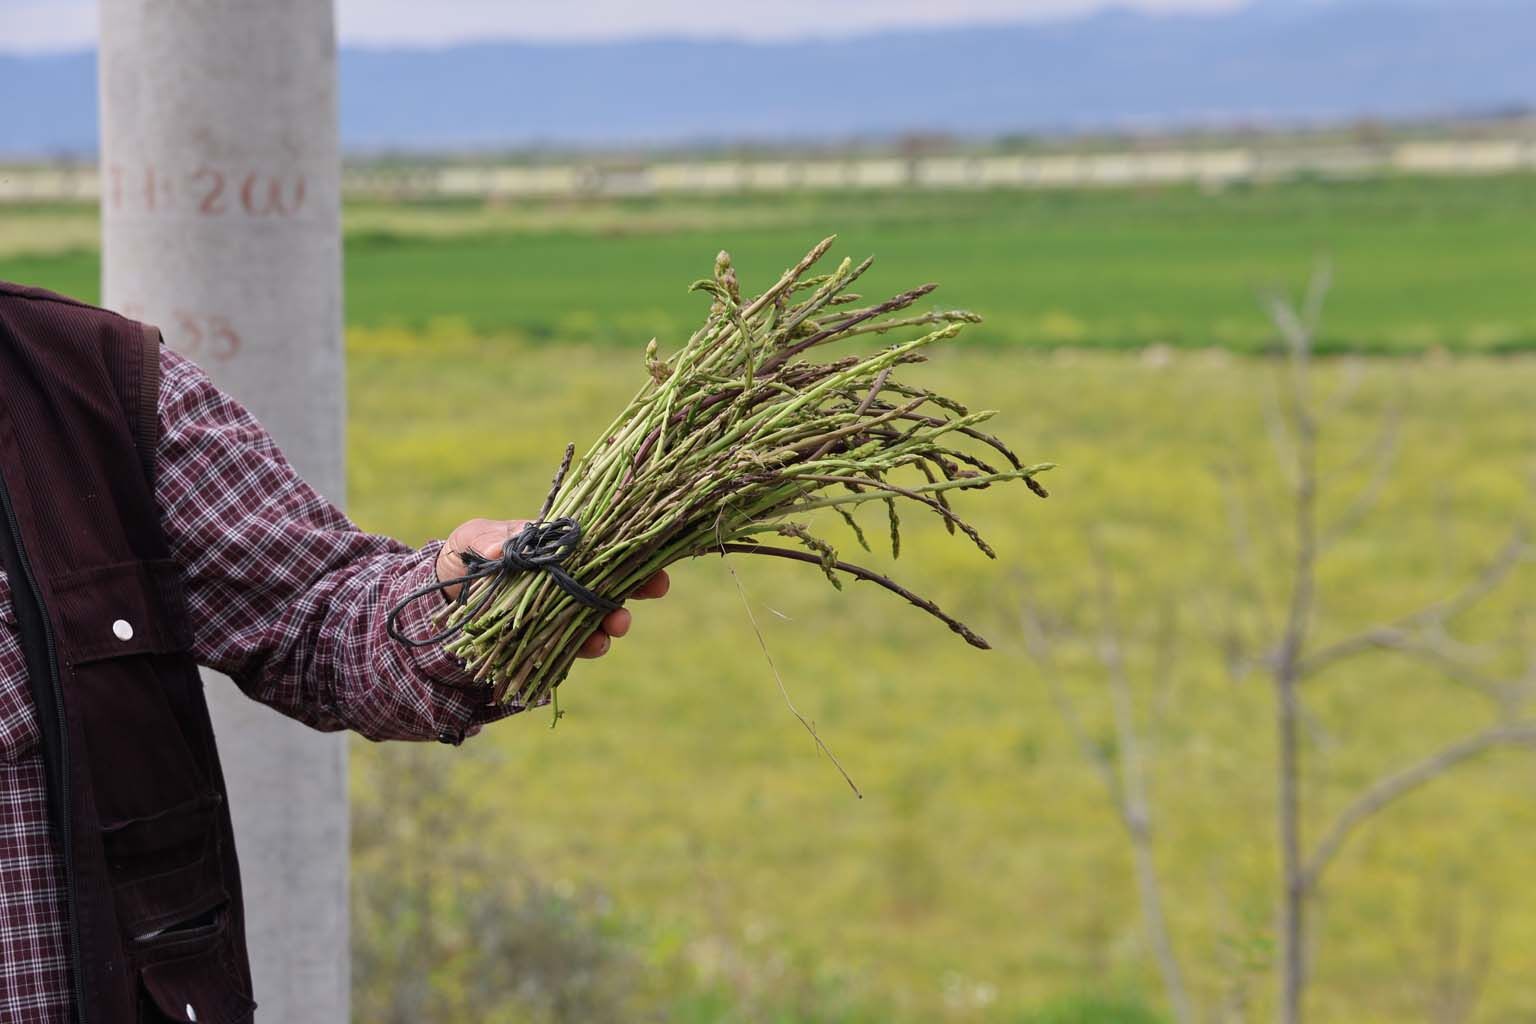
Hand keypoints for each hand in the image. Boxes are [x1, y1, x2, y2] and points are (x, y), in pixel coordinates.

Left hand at [436, 518, 669, 658]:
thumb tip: (500, 550)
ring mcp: (561, 610)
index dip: (634, 554)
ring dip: (611, 622)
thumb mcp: (473, 539)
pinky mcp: (547, 639)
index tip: (655, 563)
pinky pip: (572, 645)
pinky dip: (583, 647)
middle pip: (613, 582)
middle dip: (637, 588)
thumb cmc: (467, 555)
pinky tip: (590, 648)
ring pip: (597, 616)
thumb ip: (489, 540)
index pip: (604, 548)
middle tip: (652, 591)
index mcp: (560, 549)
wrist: (446, 596)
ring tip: (613, 629)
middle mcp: (569, 579)